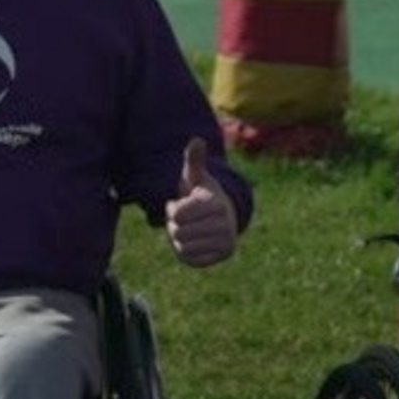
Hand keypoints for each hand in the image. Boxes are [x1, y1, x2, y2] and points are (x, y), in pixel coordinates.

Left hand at [165, 138, 237, 266]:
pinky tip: (195, 242)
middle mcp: (225, 223)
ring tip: (190, 229)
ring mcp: (225, 241)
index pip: (178, 213)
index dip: (173, 209)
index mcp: (216, 203)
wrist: (221, 218)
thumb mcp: (196, 178)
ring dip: (180, 239)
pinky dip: (186, 251)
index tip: (183, 205)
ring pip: (183, 245)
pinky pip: (190, 258)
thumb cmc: (203, 196)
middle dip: (176, 225)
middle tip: (186, 220)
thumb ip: (194, 160)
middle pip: (178, 231)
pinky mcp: (221, 256)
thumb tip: (197, 140)